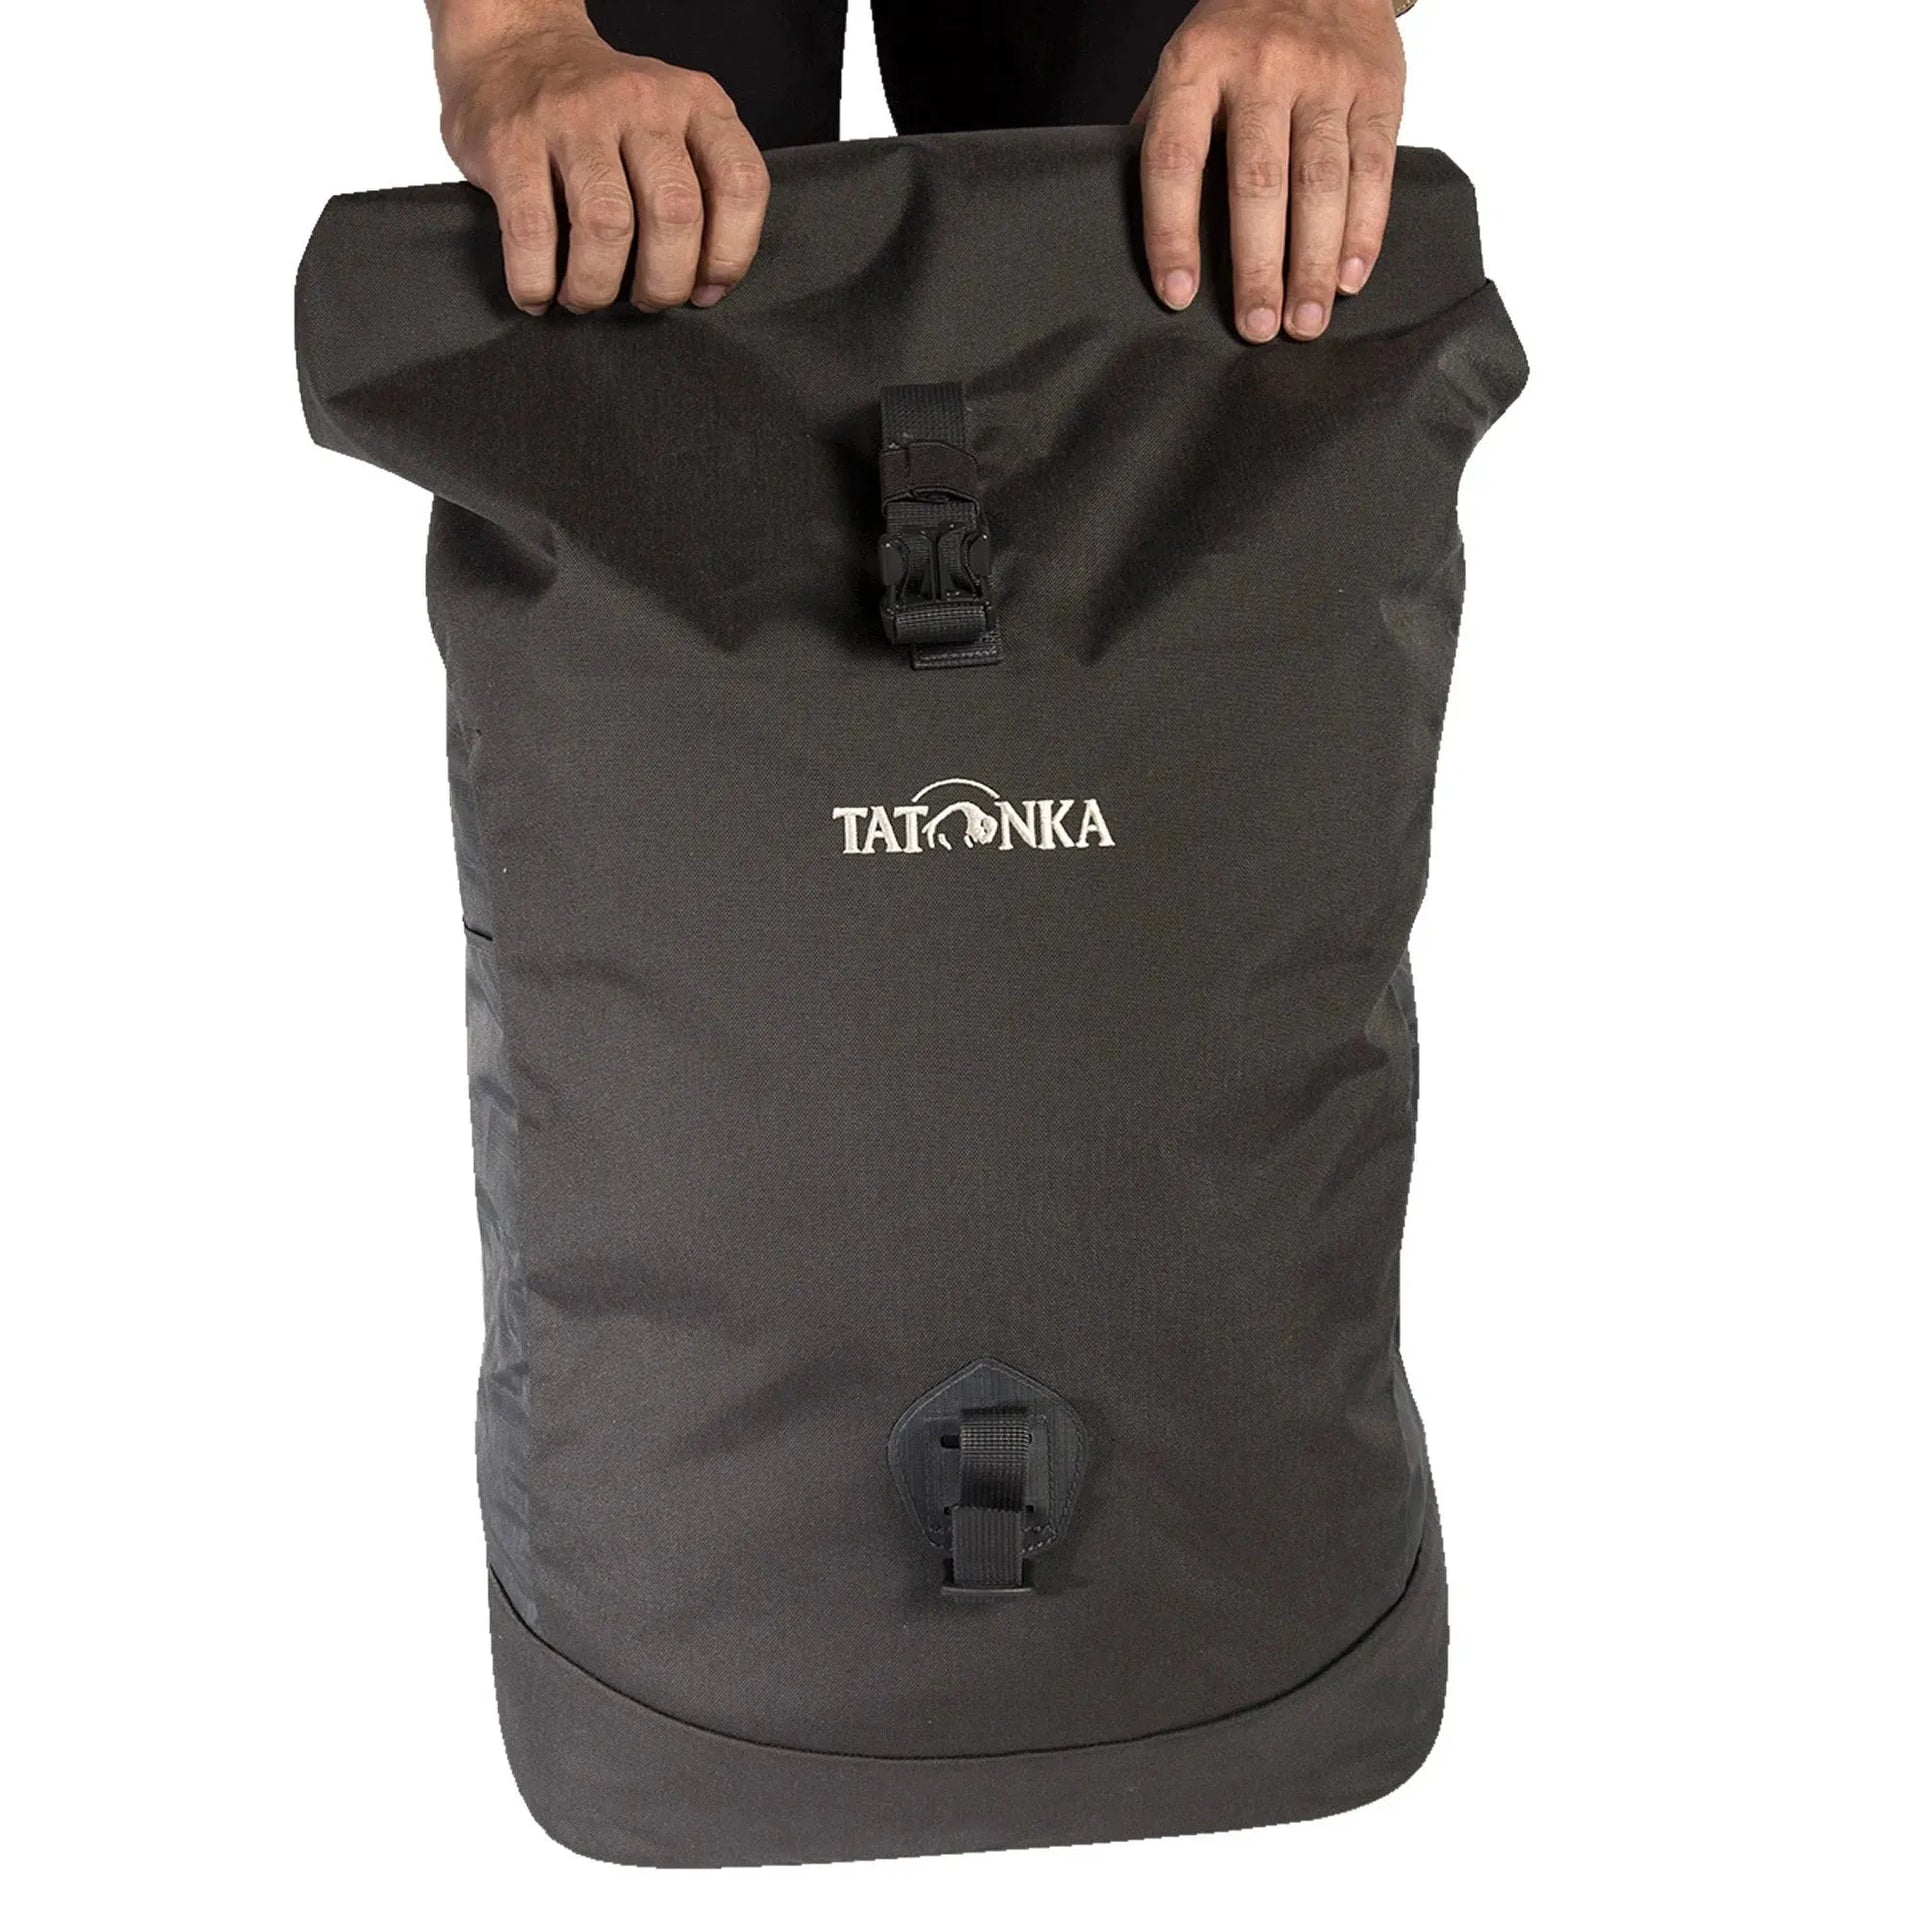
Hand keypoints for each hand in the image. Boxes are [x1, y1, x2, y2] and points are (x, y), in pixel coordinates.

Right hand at [430, 0, 769, 314]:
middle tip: (645, 300)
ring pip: (607, 226)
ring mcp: (574, 116)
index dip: (729, 255)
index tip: (704, 290)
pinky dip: (536, 280)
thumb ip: (702, 191)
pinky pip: (533, 231)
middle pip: (674, 213)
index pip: (739, 185)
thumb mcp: (675, 128)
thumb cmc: (605, 117)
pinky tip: (538, 293)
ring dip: (598, 286)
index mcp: (697, 104)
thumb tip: (707, 289)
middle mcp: (641, 101)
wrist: (518, 50)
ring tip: (588, 298)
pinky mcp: (512, 139)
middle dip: (663, 283)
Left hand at [1136, 0, 1405, 342]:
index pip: (1175, 159)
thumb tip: (1145, 227)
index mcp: (1198, 66)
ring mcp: (1326, 77)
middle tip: (1256, 328)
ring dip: (1314, 263)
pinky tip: (1349, 278)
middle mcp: (1264, 68)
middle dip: (1258, 265)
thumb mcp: (1188, 63)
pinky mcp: (1378, 89)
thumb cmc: (1240, 33)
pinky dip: (1363, 231)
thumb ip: (1166, 134)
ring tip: (1306, 323)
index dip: (1172, 232)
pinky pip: (1372, 170)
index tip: (1177, 294)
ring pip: (1320, 183)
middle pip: (1257, 182)